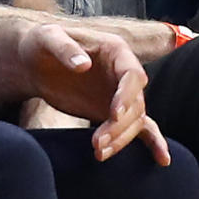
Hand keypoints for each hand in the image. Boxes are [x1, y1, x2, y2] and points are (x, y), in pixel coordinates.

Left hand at [16, 23, 169, 164]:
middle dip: (120, 125)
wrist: (35, 62)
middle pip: (136, 103)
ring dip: (121, 139)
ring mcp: (120, 94)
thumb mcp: (48, 38)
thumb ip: (64, 49)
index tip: (114, 114)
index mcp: (115, 50)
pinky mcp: (112, 112)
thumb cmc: (42, 43)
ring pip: (135, 120)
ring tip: (98, 152)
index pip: (132, 74)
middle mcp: (123, 73)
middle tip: (97, 143)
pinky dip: (151, 142)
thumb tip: (83, 65)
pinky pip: (139, 127)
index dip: (126, 95)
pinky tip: (162, 160)